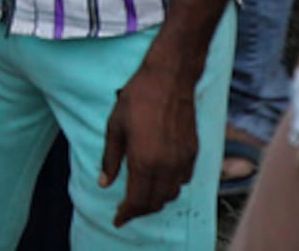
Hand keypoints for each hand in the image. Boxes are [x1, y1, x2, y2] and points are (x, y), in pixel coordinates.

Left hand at [101, 54, 200, 225]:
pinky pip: (183, 181)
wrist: (169, 80)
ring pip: (171, 194)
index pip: (138, 201)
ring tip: (140, 197)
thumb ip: (110, 159)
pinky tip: (159, 179)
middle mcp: (167, 166)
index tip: (118, 220)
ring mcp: (183, 161)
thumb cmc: (136, 99)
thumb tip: (104, 183)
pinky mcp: (194, 153)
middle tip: (126, 211)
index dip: (127, 214)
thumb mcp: (114, 127)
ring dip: (156, 200)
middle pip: (156, 202)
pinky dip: (170, 187)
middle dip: (140, 211)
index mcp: (144, 161)